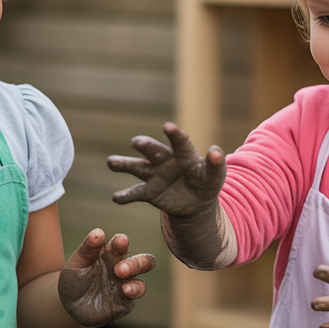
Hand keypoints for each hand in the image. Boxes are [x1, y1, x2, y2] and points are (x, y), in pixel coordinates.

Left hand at [57, 230, 155, 326]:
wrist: (69, 307)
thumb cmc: (74, 280)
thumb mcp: (76, 264)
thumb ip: (87, 249)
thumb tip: (99, 232)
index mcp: (110, 254)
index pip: (120, 245)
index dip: (121, 242)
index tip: (120, 241)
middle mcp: (122, 268)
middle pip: (142, 260)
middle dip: (136, 263)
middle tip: (120, 269)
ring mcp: (125, 284)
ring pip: (142, 279)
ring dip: (135, 276)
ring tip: (122, 281)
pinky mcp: (126, 301)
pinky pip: (136, 294)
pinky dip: (134, 290)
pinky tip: (125, 290)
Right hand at [108, 123, 225, 215]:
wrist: (195, 200)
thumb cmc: (206, 182)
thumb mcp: (215, 176)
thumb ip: (216, 165)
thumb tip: (216, 151)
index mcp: (183, 154)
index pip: (180, 142)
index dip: (175, 135)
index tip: (168, 127)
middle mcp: (165, 160)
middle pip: (154, 150)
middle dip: (145, 145)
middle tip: (137, 142)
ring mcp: (154, 175)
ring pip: (137, 167)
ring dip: (124, 164)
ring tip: (112, 162)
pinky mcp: (148, 192)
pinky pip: (135, 193)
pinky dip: (125, 196)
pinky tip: (116, 197)